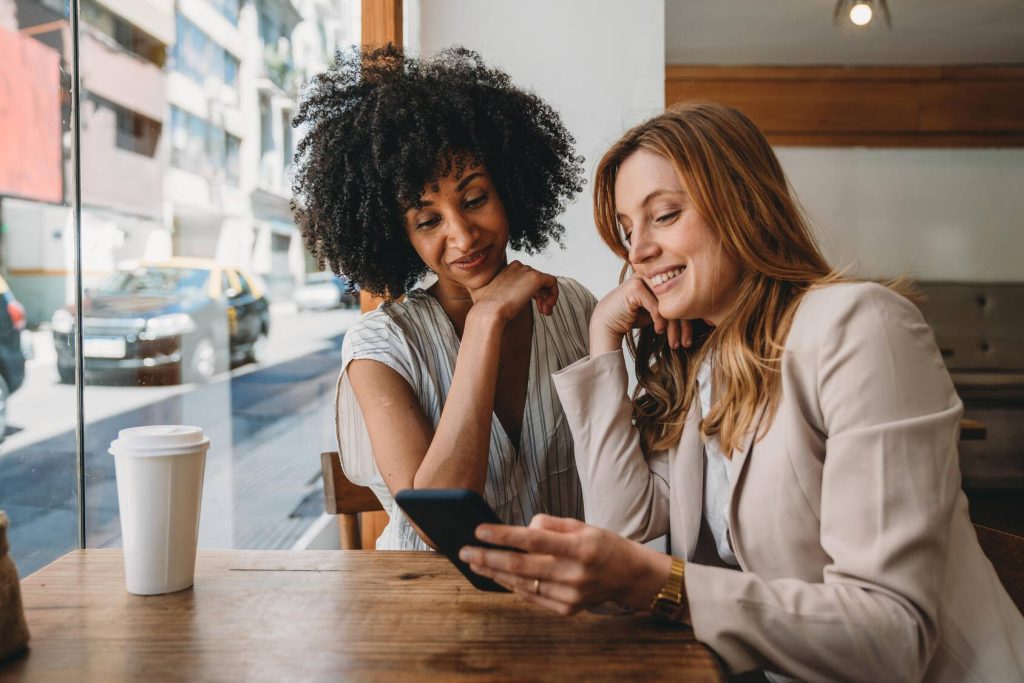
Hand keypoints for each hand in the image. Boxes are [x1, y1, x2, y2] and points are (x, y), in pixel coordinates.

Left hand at [458, 514, 672, 615]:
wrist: (629, 576)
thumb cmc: (601, 544)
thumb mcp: (580, 525)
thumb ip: (549, 525)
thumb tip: (520, 530)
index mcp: (580, 548)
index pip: (533, 540)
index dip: (503, 536)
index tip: (479, 530)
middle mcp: (574, 574)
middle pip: (521, 566)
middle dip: (488, 558)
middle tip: (464, 551)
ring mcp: (570, 595)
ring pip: (522, 584)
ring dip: (494, 573)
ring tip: (474, 562)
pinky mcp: (567, 609)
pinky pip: (531, 597)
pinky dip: (512, 586)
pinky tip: (497, 575)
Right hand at [469, 261, 558, 323]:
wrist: (489, 312)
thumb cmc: (485, 308)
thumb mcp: (484, 295)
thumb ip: (492, 293)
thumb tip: (491, 300)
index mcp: (506, 269)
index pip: (525, 278)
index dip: (531, 293)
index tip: (531, 306)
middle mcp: (517, 266)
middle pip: (536, 280)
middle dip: (541, 296)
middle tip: (541, 311)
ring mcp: (527, 271)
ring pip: (545, 282)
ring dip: (547, 297)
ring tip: (545, 312)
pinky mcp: (536, 278)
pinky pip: (552, 282)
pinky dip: (554, 294)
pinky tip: (548, 307)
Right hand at [589, 276, 692, 354]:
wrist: (607, 322)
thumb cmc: (632, 317)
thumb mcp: (656, 312)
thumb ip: (672, 308)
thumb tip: (697, 315)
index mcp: (660, 277)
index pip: (681, 295)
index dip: (688, 317)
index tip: (690, 338)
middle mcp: (653, 274)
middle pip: (678, 298)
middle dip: (684, 325)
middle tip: (686, 343)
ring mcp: (643, 278)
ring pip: (669, 304)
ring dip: (674, 327)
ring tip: (675, 343)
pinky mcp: (636, 287)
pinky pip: (656, 306)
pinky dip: (660, 321)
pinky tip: (658, 331)